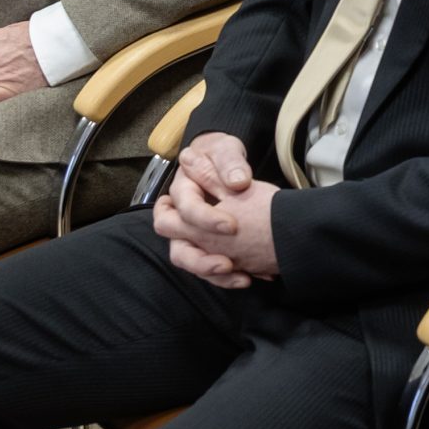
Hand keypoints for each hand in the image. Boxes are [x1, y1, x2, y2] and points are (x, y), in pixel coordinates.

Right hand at [155, 136, 279, 287]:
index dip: (206, 219)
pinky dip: (227, 276)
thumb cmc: (224, 156)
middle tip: (228, 263)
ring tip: (241, 278)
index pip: (186, 210)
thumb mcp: (226, 151)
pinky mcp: (206, 246)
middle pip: (178, 247)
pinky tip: (250, 277)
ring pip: (190, 262)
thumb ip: (230, 163)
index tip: (232, 226)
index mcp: (182, 191)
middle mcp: (181, 218)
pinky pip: (208, 268)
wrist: (229, 166)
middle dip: (201, 259)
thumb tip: (238, 181)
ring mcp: (192, 235)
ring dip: (212, 273)